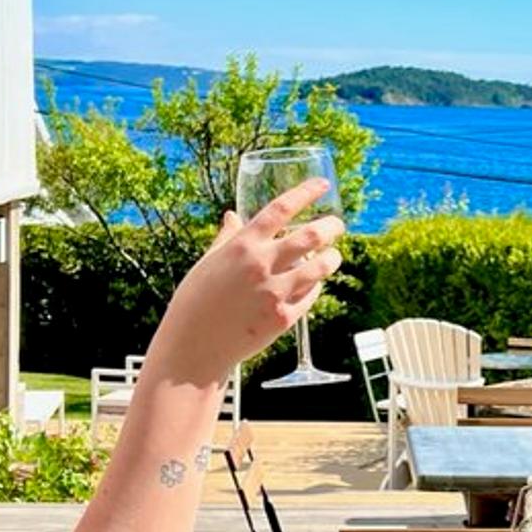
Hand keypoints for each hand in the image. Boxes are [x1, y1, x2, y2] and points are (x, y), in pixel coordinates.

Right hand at [154, 179, 347, 377]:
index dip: (306, 193)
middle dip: (331, 227)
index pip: (281, 208)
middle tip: (337, 225)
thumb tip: (232, 216)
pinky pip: (310, 296)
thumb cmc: (196, 301)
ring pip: (319, 268)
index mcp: (242, 246)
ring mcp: (274, 293)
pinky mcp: (283, 318)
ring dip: (332, 258)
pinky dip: (315, 287)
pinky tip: (314, 284)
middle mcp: (261, 265)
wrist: (194, 345)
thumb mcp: (208, 262)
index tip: (322, 185)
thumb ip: (227, 238)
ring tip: (333, 256)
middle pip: (310, 236)